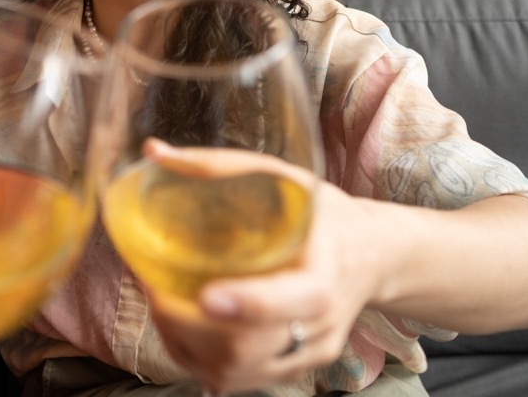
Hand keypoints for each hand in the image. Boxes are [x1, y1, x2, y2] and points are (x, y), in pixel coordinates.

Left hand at [143, 144, 376, 393]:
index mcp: (323, 278)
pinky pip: (235, 380)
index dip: (247, 303)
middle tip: (154, 287)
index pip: (290, 301)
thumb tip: (154, 153)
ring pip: (234, 373)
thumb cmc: (324, 214)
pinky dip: (196, 358)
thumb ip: (220, 168)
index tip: (206, 295)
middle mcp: (318, 326)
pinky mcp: (291, 369)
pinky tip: (180, 327)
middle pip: (247, 349)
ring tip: (161, 304)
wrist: (373, 257)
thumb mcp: (285, 179)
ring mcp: (306, 355)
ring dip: (184, 344)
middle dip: (188, 325)